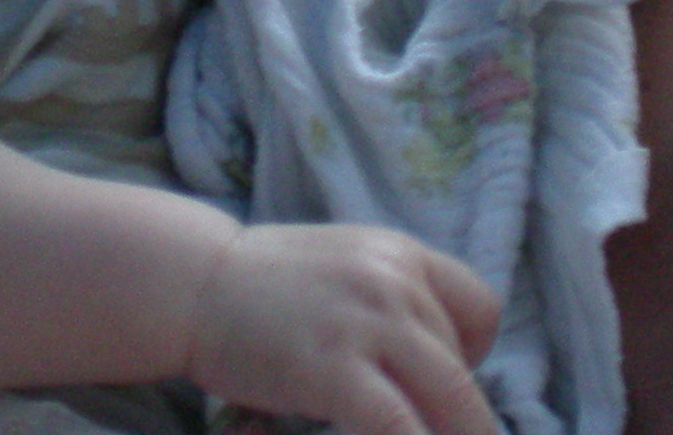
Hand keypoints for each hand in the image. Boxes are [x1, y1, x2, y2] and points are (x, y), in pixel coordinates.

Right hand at [186, 225, 500, 434]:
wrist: (193, 284)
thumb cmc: (261, 285)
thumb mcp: (343, 266)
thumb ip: (388, 298)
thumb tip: (426, 358)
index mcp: (400, 254)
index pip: (479, 308)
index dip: (472, 356)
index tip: (440, 386)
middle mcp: (394, 281)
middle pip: (463, 365)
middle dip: (464, 422)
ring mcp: (368, 324)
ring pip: (451, 396)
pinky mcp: (336, 369)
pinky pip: (400, 424)